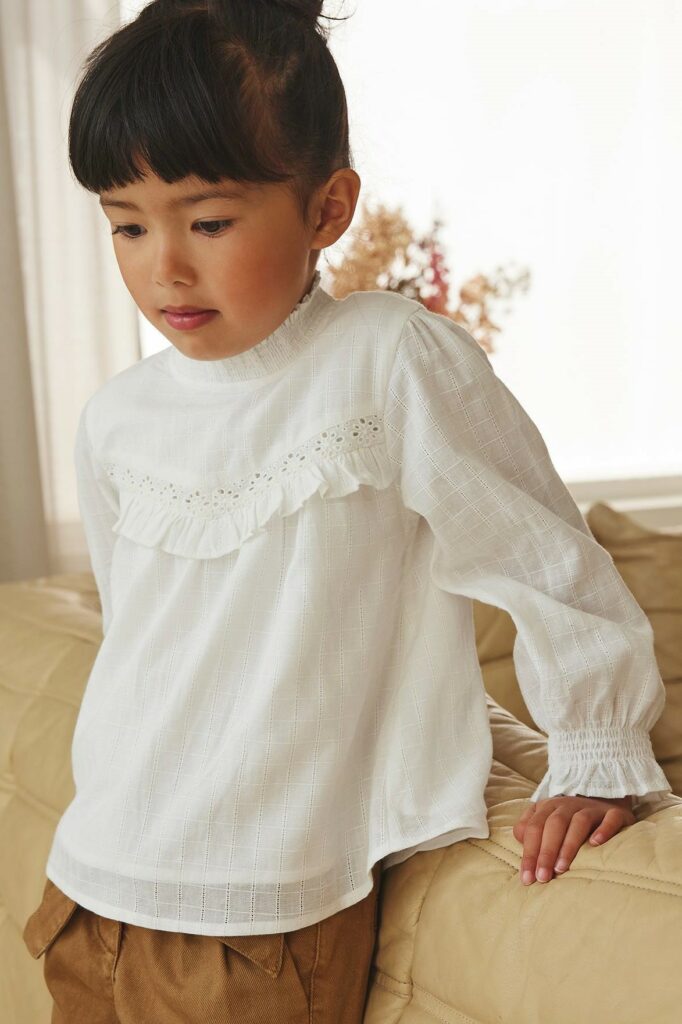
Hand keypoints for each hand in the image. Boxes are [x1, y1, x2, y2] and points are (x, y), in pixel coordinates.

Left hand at [513, 794, 635, 884]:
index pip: (534, 827)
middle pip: (554, 824)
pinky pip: (610, 818)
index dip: (529, 852)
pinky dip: (603, 830)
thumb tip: (521, 845)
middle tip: (542, 877)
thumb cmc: (569, 821)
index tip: (527, 878)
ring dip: (569, 844)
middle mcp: (569, 804)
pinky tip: (596, 844)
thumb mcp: (546, 822)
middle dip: (546, 851)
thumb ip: (530, 831)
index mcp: (549, 807)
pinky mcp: (615, 813)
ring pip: (579, 821)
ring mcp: (592, 808)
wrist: (605, 801)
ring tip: (562, 868)